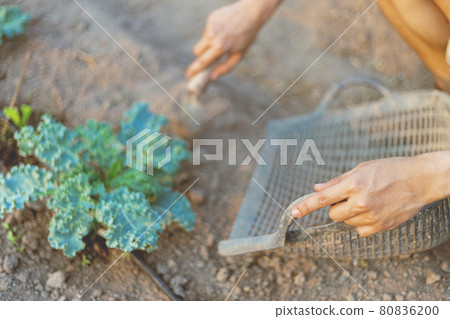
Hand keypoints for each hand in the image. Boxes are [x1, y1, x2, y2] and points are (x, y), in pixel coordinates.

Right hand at [186, 0, 280, 80]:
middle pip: (197, 52)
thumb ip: (226, 67)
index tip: (188, 75)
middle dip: (201, 57)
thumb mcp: (239, 54)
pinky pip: (207, 32)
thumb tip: (213, 77)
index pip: (203, 61)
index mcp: (220, 46)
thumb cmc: (246, 36)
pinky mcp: (210, 19)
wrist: (250, 12)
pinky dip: (212, 34)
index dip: (194, 69)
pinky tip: (224, 31)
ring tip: (224, 39)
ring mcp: (210, 26)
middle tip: (210, 58)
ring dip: (209, 44)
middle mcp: (213, 36)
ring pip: (202, 41)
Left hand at [291, 156, 440, 236]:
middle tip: (351, 196)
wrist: (421, 180)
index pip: (322, 198)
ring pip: (346, 222)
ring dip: (350, 214)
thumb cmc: (390, 169)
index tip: (293, 213)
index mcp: (354, 184)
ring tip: (369, 200)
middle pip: (333, 214)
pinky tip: (374, 211)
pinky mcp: (380, 227)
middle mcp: (360, 202)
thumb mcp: (362, 168)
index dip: (306, 206)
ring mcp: (371, 216)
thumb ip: (337, 181)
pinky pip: (359, 231)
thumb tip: (316, 188)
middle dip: (336, 207)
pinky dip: (362, 223)